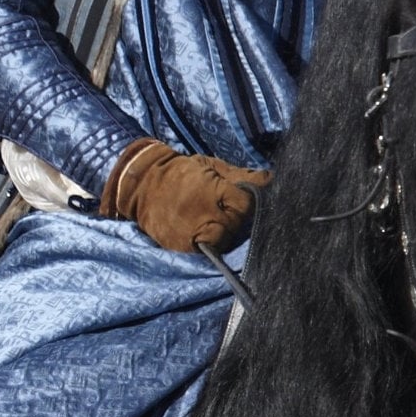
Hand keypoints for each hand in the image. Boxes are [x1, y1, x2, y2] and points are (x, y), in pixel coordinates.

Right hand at [106, 138, 269, 254]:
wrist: (142, 184)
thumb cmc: (182, 172)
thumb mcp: (210, 165)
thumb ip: (240, 175)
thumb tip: (273, 179)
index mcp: (212, 190)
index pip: (245, 203)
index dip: (248, 202)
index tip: (244, 199)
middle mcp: (203, 213)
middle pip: (236, 224)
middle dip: (237, 219)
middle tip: (230, 211)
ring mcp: (191, 232)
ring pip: (223, 241)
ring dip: (226, 234)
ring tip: (219, 223)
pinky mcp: (181, 245)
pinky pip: (205, 250)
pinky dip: (210, 244)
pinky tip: (208, 234)